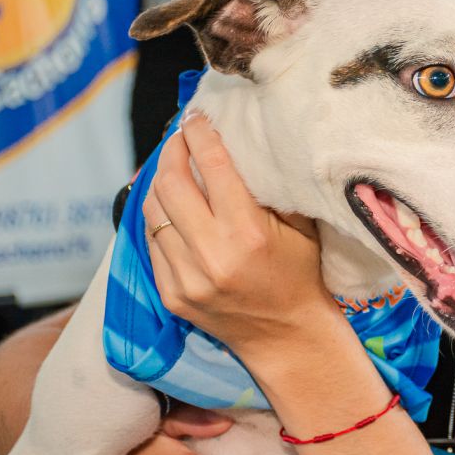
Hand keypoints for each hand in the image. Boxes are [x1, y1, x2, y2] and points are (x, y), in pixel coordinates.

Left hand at [143, 113, 333, 358]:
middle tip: (179, 136)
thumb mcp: (300, 227)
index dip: (200, 134)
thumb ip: (269, 190)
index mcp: (248, 232)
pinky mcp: (171, 294)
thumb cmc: (301, 275)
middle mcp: (212, 253)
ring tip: (172, 166)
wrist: (286, 338)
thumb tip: (243, 146)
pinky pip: (154, 242)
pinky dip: (160, 217)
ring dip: (160, 182)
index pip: (212, 167)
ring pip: (155, 212)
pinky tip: (171, 205)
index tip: (196, 117)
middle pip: (171, 184)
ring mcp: (186, 276)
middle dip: (172, 151)